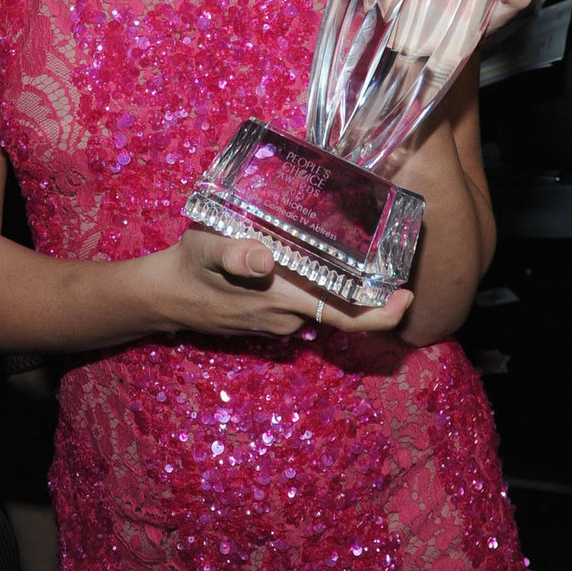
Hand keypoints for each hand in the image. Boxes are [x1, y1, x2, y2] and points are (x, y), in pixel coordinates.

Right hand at [152, 227, 411, 337]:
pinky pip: (303, 308)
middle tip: (393, 264)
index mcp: (283, 299)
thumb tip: (264, 259)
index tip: (407, 295)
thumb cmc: (188, 267)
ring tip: (353, 253)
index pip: (346, 317)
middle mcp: (287, 317)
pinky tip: (314, 264)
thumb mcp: (206, 248)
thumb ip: (234, 252)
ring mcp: (278, 323)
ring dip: (341, 289)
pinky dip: (317, 291)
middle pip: (343, 312)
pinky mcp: (268, 319)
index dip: (382, 313)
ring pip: (322, 308)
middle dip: (372, 295)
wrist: (164, 296)